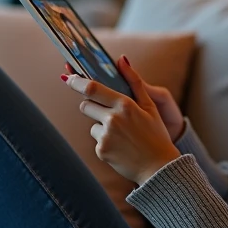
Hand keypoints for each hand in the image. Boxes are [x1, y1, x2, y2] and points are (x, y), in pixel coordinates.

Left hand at [61, 56, 181, 185]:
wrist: (159, 168)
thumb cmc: (156, 135)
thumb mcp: (150, 106)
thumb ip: (134, 82)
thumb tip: (122, 59)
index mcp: (125, 104)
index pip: (93, 88)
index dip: (77, 81)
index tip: (68, 77)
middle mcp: (113, 119)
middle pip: (85, 105)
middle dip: (92, 106)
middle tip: (109, 114)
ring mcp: (106, 136)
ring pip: (92, 125)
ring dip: (102, 127)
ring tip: (123, 136)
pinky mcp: (101, 151)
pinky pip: (97, 140)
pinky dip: (106, 143)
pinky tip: (121, 148)